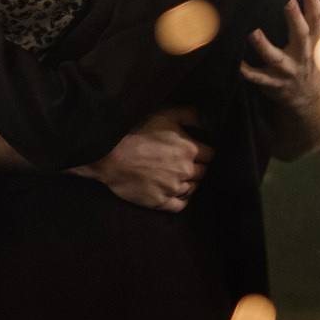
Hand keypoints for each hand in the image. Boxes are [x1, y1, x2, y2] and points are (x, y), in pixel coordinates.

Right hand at [73, 107, 212, 211]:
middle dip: (197, 167)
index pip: (210, 154)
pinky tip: (178, 194)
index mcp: (189, 149)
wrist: (110, 155)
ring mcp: (173, 188)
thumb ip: (188, 115)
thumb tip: (204, 120)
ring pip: (192, 188)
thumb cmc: (137, 132)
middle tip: (185, 164)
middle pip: (203, 172)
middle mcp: (185, 171)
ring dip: (189, 183)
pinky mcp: (161, 202)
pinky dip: (182, 200)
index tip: (198, 151)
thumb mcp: (165, 114)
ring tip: (179, 177)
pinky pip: (180, 205)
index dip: (204, 152)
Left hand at [242, 0, 319, 111]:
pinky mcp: (274, 82)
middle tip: (288, 1)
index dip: (313, 0)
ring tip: (253, 33)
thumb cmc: (314, 56)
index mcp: (314, 38)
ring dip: (264, 46)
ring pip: (276, 58)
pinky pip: (260, 78)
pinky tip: (238, 64)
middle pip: (300, 34)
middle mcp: (303, 52)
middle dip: (294, 18)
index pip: (316, 17)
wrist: (312, 96)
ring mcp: (288, 69)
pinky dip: (249, 73)